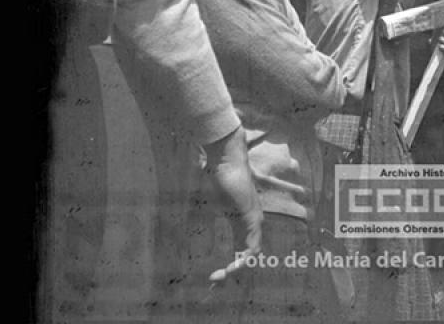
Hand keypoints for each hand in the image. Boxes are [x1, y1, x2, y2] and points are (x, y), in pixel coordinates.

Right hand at [204, 127, 263, 281]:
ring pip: (252, 255)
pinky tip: (232, 267)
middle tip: (214, 284)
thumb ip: (202, 222)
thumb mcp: (206, 206)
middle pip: (247, 256)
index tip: (212, 278)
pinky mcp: (253, 218)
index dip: (229, 266)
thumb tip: (189, 235)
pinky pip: (253, 246)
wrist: (223, 160)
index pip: (239, 250)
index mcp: (240, 222)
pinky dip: (244, 259)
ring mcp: (254, 221)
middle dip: (232, 273)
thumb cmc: (214, 178)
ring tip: (222, 277)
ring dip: (237, 269)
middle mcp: (251, 224)